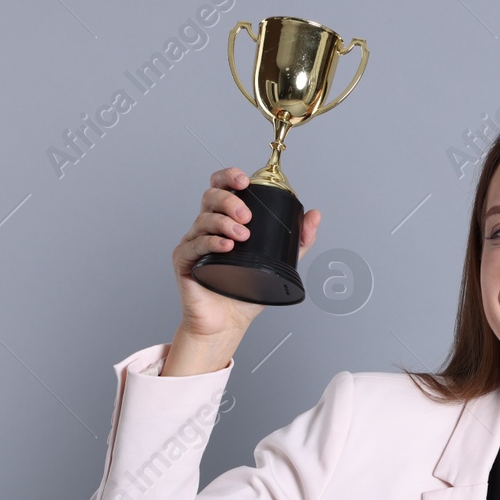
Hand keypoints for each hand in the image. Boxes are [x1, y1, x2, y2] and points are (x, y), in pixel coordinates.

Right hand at [171, 166, 322, 339]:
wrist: (229, 322)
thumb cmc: (247, 291)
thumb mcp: (279, 262)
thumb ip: (297, 240)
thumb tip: (314, 215)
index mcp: (225, 220)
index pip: (222, 187)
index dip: (229, 177)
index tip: (245, 181)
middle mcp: (207, 226)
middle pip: (211, 197)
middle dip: (230, 201)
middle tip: (248, 217)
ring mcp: (194, 242)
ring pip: (203, 219)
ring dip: (224, 222)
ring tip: (242, 236)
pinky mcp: (184, 260)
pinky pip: (195, 245)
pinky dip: (211, 242)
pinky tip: (226, 246)